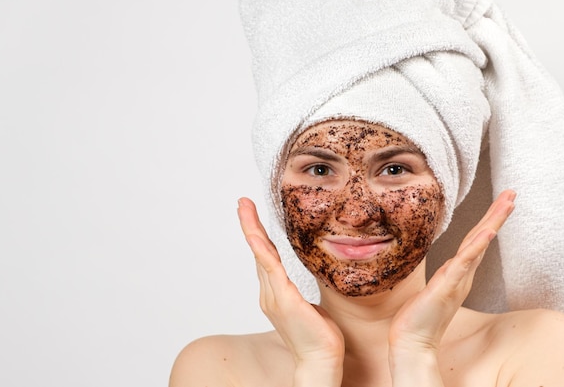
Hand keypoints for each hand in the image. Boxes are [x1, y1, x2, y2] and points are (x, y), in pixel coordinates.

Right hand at [237, 198, 343, 384]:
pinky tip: (256, 236)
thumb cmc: (319, 337)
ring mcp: (274, 297)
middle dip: (250, 225)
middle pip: (259, 252)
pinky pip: (271, 270)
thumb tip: (302, 282)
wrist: (321, 361)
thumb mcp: (309, 306)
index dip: (259, 236)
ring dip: (252, 230)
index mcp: (276, 294)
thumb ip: (300, 291)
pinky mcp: (284, 300)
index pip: (266, 258)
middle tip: (243, 202)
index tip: (253, 215)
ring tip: (245, 208)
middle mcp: (270, 294)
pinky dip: (263, 251)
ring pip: (261, 256)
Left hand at [388, 190, 515, 363]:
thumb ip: (445, 276)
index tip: (502, 202)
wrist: (412, 342)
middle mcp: (462, 274)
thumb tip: (450, 266)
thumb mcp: (434, 288)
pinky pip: (463, 264)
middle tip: (512, 194)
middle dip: (497, 215)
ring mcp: (456, 280)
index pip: (476, 241)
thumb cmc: (420, 317)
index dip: (489, 221)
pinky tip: (487, 233)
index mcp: (458, 272)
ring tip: (507, 204)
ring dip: (492, 223)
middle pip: (482, 238)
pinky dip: (476, 248)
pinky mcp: (446, 288)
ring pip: (478, 246)